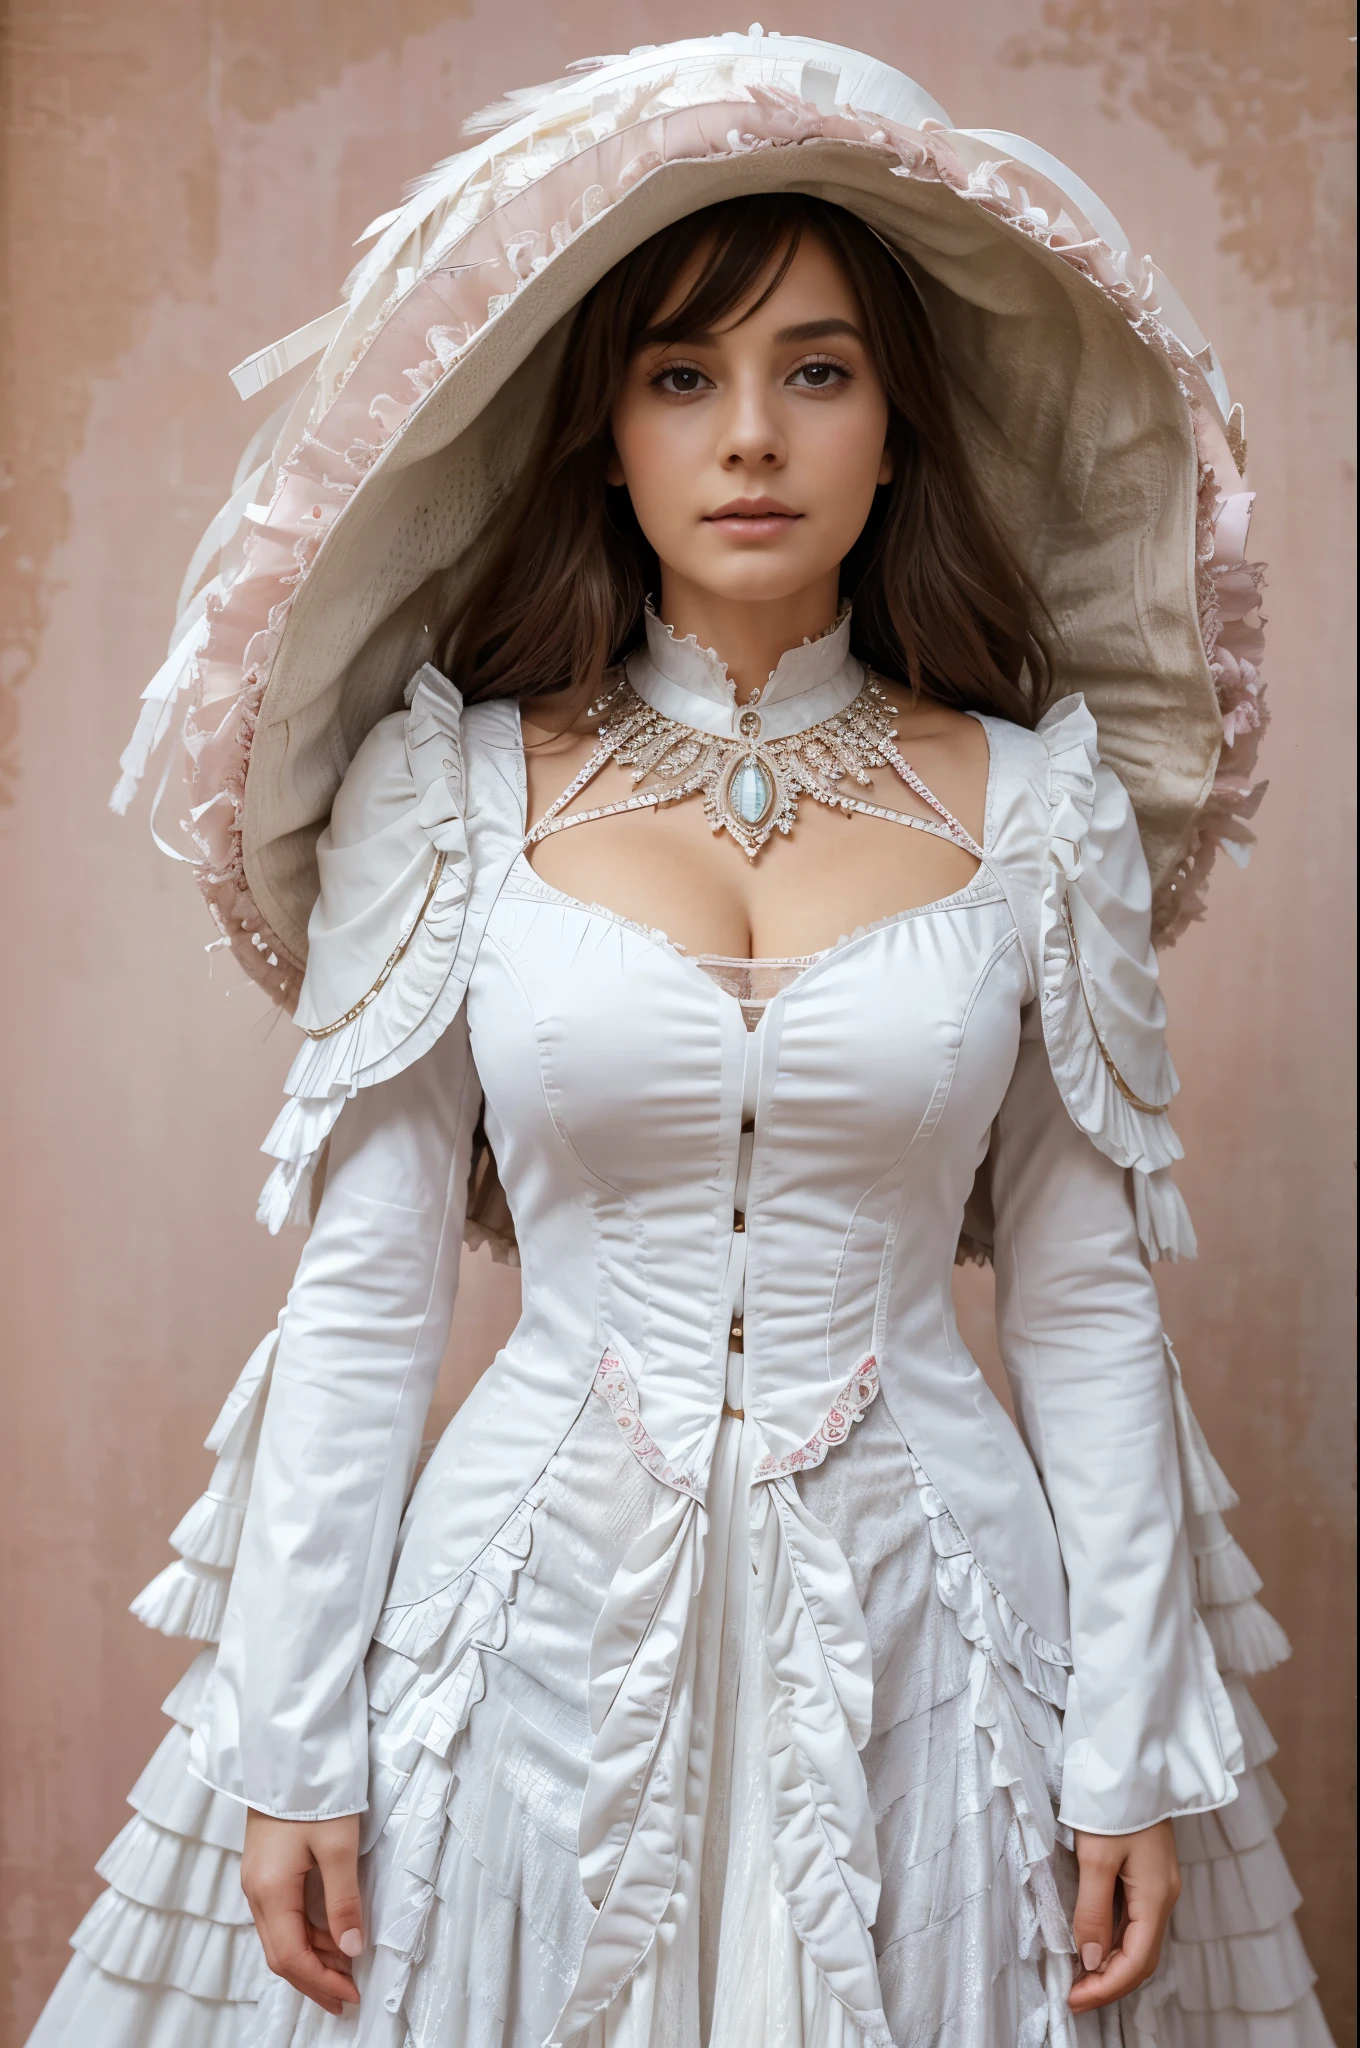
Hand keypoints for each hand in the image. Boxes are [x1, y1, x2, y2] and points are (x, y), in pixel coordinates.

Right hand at [241, 1810, 363, 2015]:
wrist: (286, 1749)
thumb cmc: (314, 1792)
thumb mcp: (339, 1846)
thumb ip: (344, 1901)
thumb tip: (352, 1949)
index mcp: (270, 1890)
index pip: (291, 1957)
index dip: (321, 1982)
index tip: (351, 1996)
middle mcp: (255, 1891)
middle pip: (280, 1953)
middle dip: (313, 1979)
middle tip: (347, 1996)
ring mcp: (256, 1879)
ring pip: (280, 1935)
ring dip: (311, 1956)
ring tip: (346, 1968)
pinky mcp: (264, 1867)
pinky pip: (281, 1915)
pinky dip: (305, 1933)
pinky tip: (330, 1934)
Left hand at [1068, 1820, 1180, 2012]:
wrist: (1132, 1760)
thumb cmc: (1114, 1804)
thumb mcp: (1095, 1858)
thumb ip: (1092, 1911)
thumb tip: (1090, 1959)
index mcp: (1156, 1897)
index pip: (1136, 1963)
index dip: (1106, 1987)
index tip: (1074, 1999)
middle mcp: (1163, 1896)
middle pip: (1142, 1958)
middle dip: (1109, 1982)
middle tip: (1074, 1995)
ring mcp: (1158, 1885)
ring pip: (1138, 1940)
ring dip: (1111, 1963)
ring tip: (1078, 1976)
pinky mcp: (1148, 1873)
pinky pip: (1134, 1920)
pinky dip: (1114, 1940)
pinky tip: (1092, 1941)